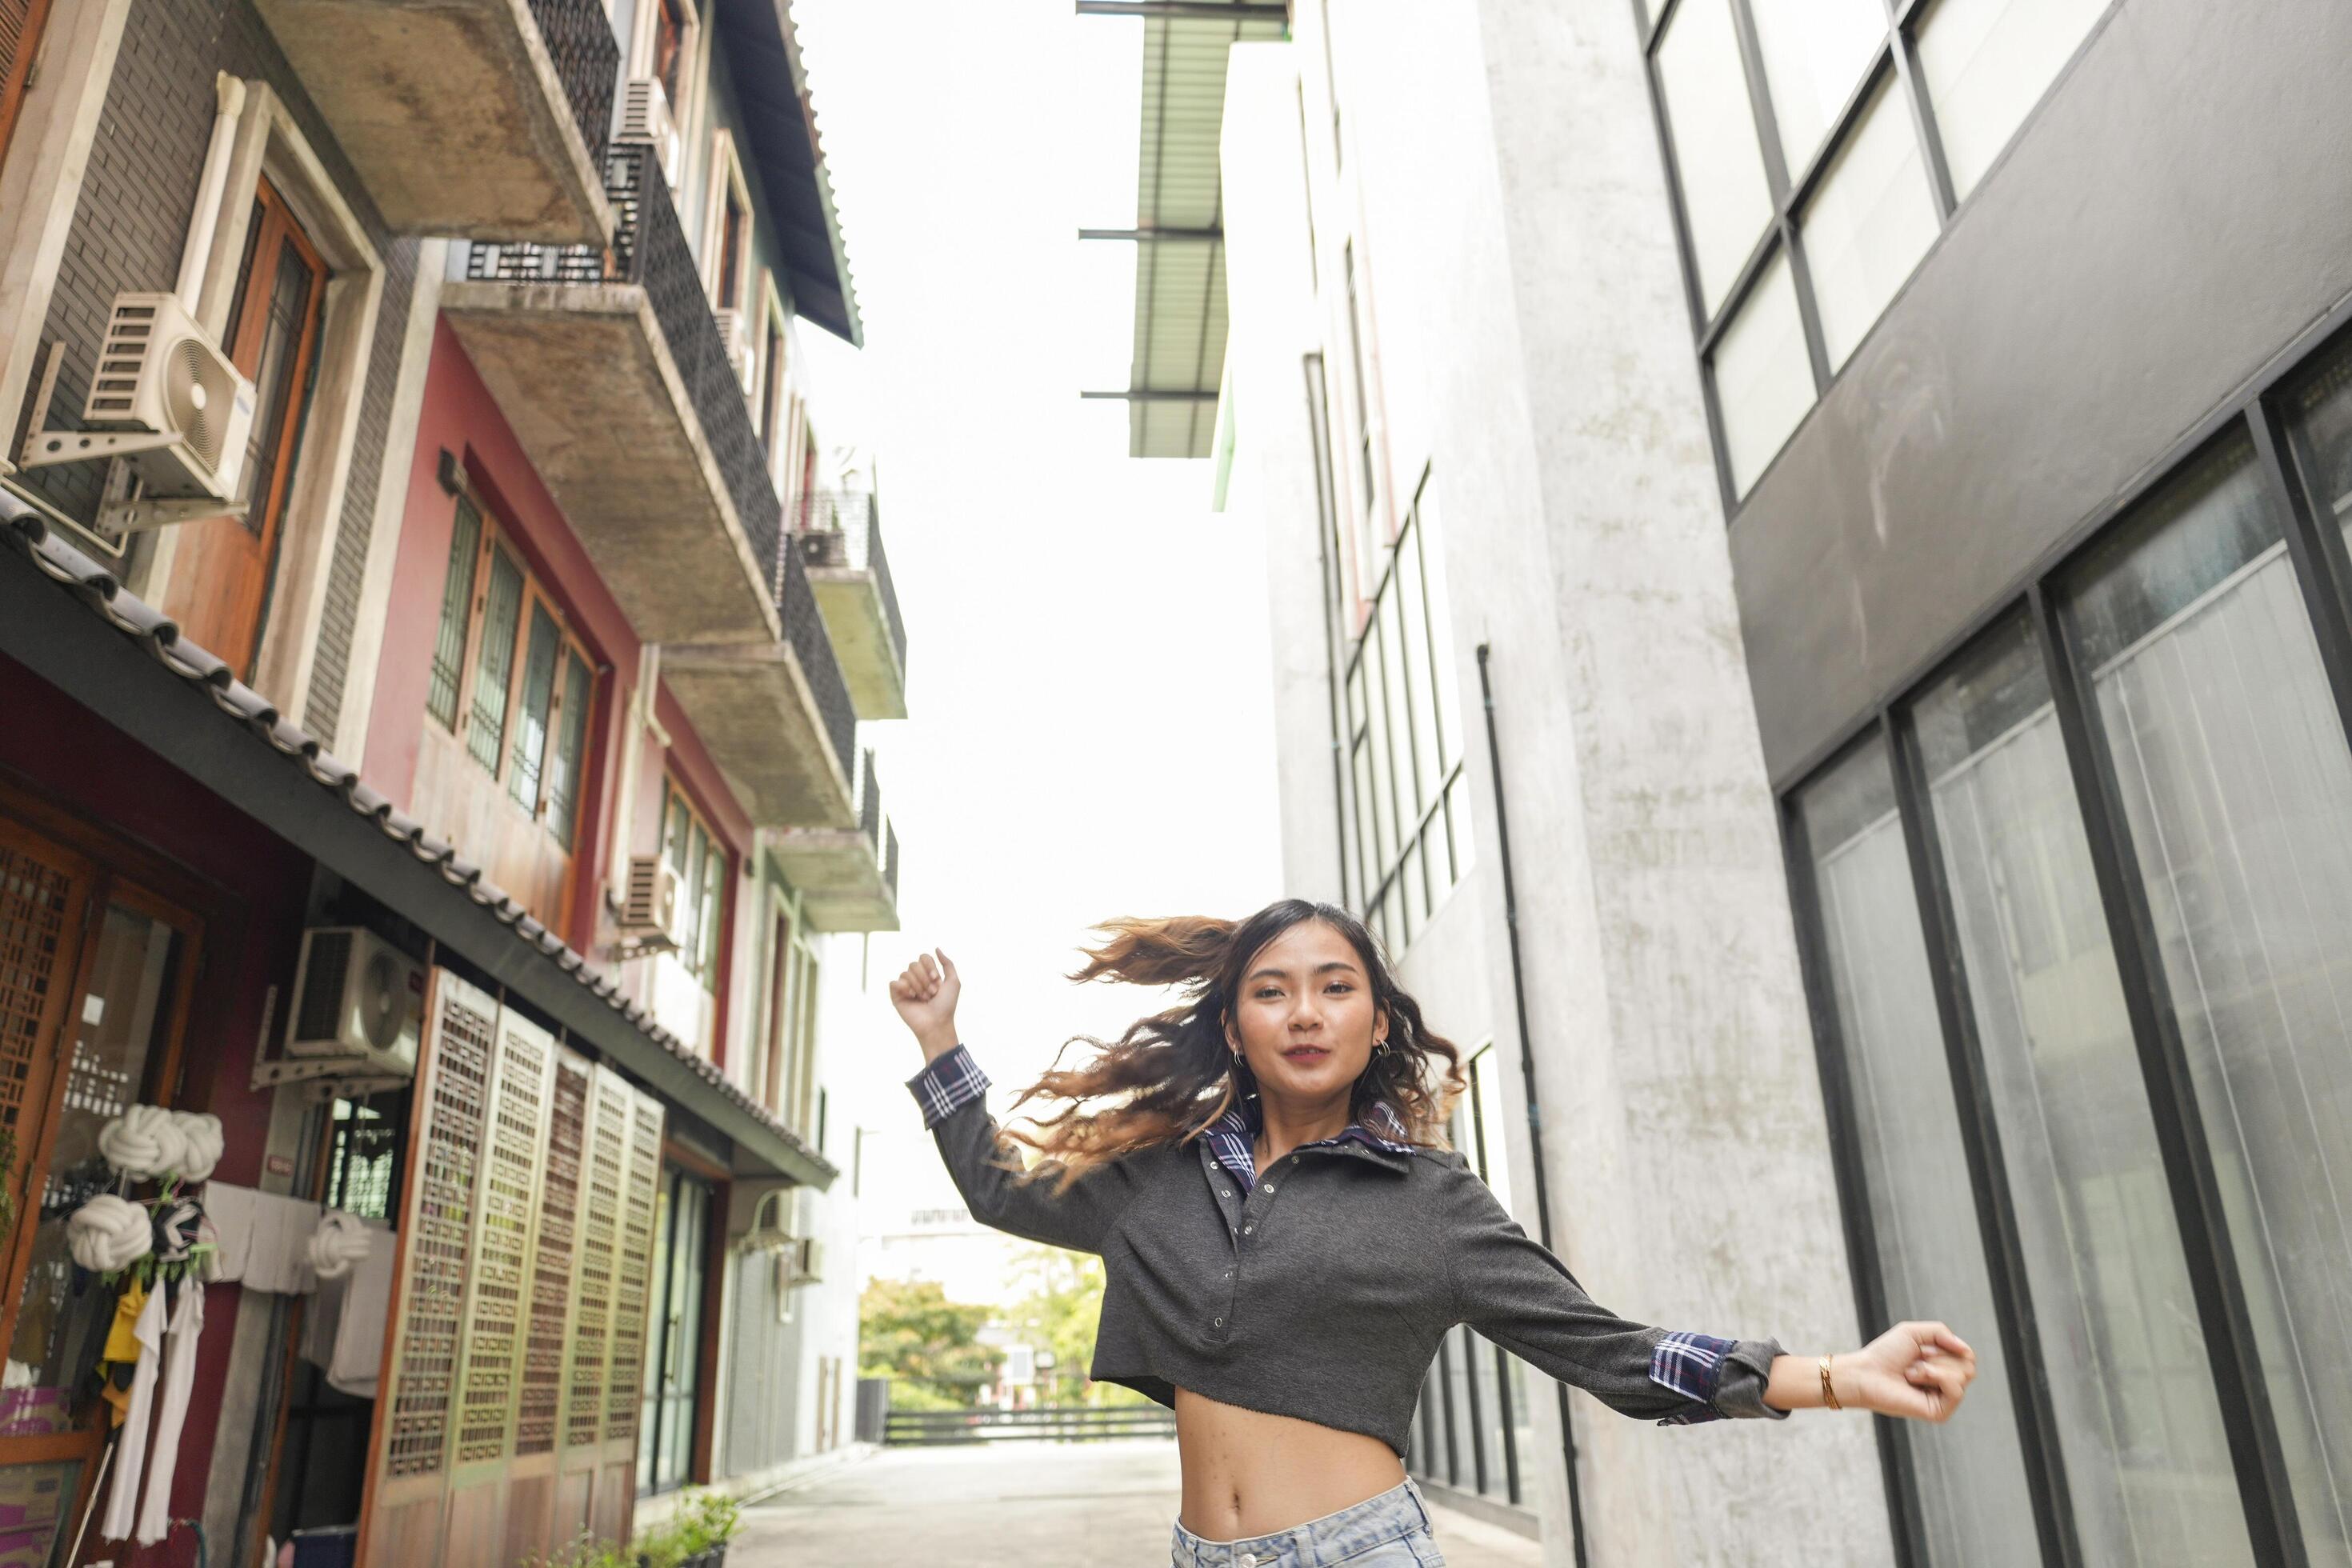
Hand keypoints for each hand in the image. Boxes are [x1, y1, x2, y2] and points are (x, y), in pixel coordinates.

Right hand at [888, 948, 960, 1057]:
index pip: (923, 957)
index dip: (930, 967)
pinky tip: (911, 996)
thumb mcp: (953, 981)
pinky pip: (893, 982)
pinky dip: (903, 988)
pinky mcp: (896, 997)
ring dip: (918, 986)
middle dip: (925, 979)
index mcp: (927, 974)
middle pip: (913, 964)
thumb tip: (936, 948)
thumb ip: (947, 963)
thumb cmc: (946, 1005)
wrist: (937, 1023)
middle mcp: (915, 979)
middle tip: (931, 993)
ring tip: (923, 998)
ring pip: (905, 973)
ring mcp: (905, 988)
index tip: (937, 980)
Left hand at [1835, 1321, 1976, 1422]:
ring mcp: (1944, 1400)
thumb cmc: (1886, 1353)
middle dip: (1941, 1356)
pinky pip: (1956, 1391)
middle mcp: (1946, 1385)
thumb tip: (1967, 1351)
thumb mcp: (1914, 1332)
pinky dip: (1937, 1377)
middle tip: (1917, 1360)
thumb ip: (1942, 1333)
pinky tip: (1916, 1378)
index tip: (1923, 1349)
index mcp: (1943, 1367)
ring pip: (1964, 1376)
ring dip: (1934, 1366)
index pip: (1968, 1355)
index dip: (1947, 1346)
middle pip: (1969, 1365)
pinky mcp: (1939, 1413)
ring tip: (1912, 1372)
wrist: (1865, 1372)